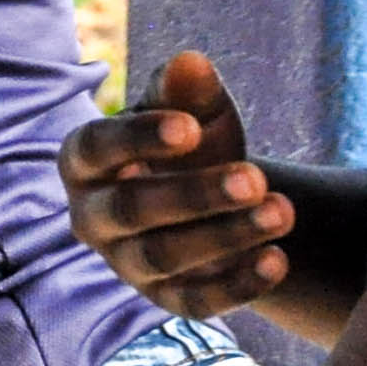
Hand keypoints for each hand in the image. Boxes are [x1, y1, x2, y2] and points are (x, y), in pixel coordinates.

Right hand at [62, 51, 294, 316]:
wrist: (214, 202)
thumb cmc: (193, 147)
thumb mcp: (194, 113)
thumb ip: (187, 91)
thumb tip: (189, 63)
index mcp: (85, 162)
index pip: (96, 149)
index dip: (138, 139)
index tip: (190, 128)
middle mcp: (92, 216)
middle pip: (129, 209)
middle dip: (192, 195)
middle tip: (254, 179)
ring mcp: (124, 263)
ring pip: (162, 256)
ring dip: (224, 236)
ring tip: (281, 212)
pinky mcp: (163, 298)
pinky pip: (192, 302)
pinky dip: (236, 285)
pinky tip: (278, 260)